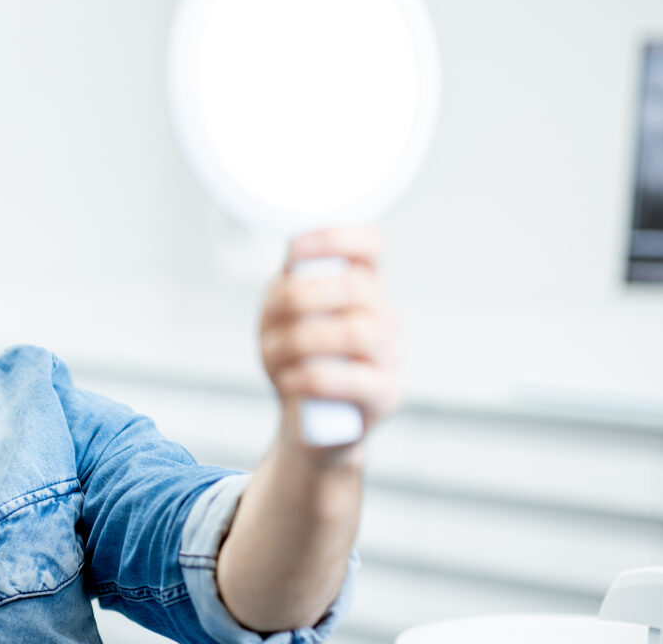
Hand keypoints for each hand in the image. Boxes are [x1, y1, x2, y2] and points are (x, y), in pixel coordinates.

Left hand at [259, 227, 399, 455]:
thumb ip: (289, 283)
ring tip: (273, 352)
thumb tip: (293, 254)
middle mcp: (382, 315)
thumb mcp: (282, 316)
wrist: (309, 424)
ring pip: (356, 332)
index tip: (295, 251)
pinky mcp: (385, 395)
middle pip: (357, 288)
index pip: (369, 244)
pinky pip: (353, 380)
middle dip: (303, 296)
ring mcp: (389, 355)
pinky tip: (289, 379)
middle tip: (273, 313)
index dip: (335, 238)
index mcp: (361, 285)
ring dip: (301, 339)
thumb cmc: (297, 360)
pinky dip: (310, 377)